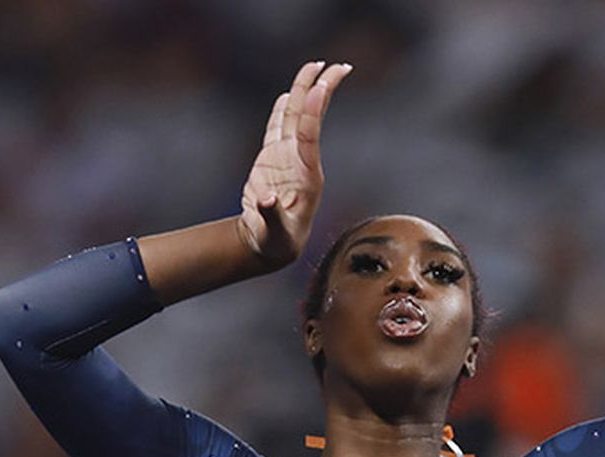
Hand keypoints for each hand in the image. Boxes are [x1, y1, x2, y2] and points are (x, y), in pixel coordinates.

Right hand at [237, 61, 351, 269]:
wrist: (272, 244)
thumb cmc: (277, 242)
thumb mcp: (277, 234)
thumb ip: (273, 215)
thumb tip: (269, 199)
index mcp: (307, 176)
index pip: (310, 135)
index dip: (313, 111)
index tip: (320, 87)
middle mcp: (300, 160)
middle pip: (309, 117)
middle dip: (321, 90)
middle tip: (336, 65)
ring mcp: (287, 157)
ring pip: (294, 116)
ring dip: (303, 91)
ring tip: (314, 65)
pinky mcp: (272, 159)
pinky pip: (277, 127)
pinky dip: (282, 110)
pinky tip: (288, 94)